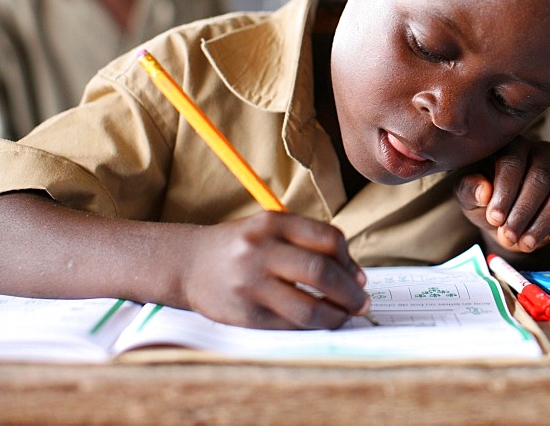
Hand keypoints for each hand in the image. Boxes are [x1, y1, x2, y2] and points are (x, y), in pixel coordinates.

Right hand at [181, 211, 369, 329]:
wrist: (187, 264)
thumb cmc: (241, 246)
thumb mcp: (271, 228)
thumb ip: (309, 243)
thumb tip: (355, 276)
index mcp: (273, 223)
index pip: (328, 239)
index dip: (350, 260)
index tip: (359, 276)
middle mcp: (261, 250)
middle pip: (322, 273)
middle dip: (350, 292)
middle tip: (362, 302)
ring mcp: (251, 284)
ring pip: (308, 308)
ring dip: (336, 315)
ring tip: (346, 316)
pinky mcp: (245, 314)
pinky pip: (289, 325)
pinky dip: (312, 326)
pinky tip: (320, 323)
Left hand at [455, 137, 549, 252]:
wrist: (508, 221)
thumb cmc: (486, 202)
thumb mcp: (468, 197)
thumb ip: (469, 190)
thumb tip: (484, 191)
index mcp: (514, 146)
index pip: (512, 163)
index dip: (504, 192)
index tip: (494, 219)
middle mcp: (543, 152)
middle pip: (540, 179)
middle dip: (524, 211)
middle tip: (509, 236)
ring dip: (545, 220)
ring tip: (526, 243)